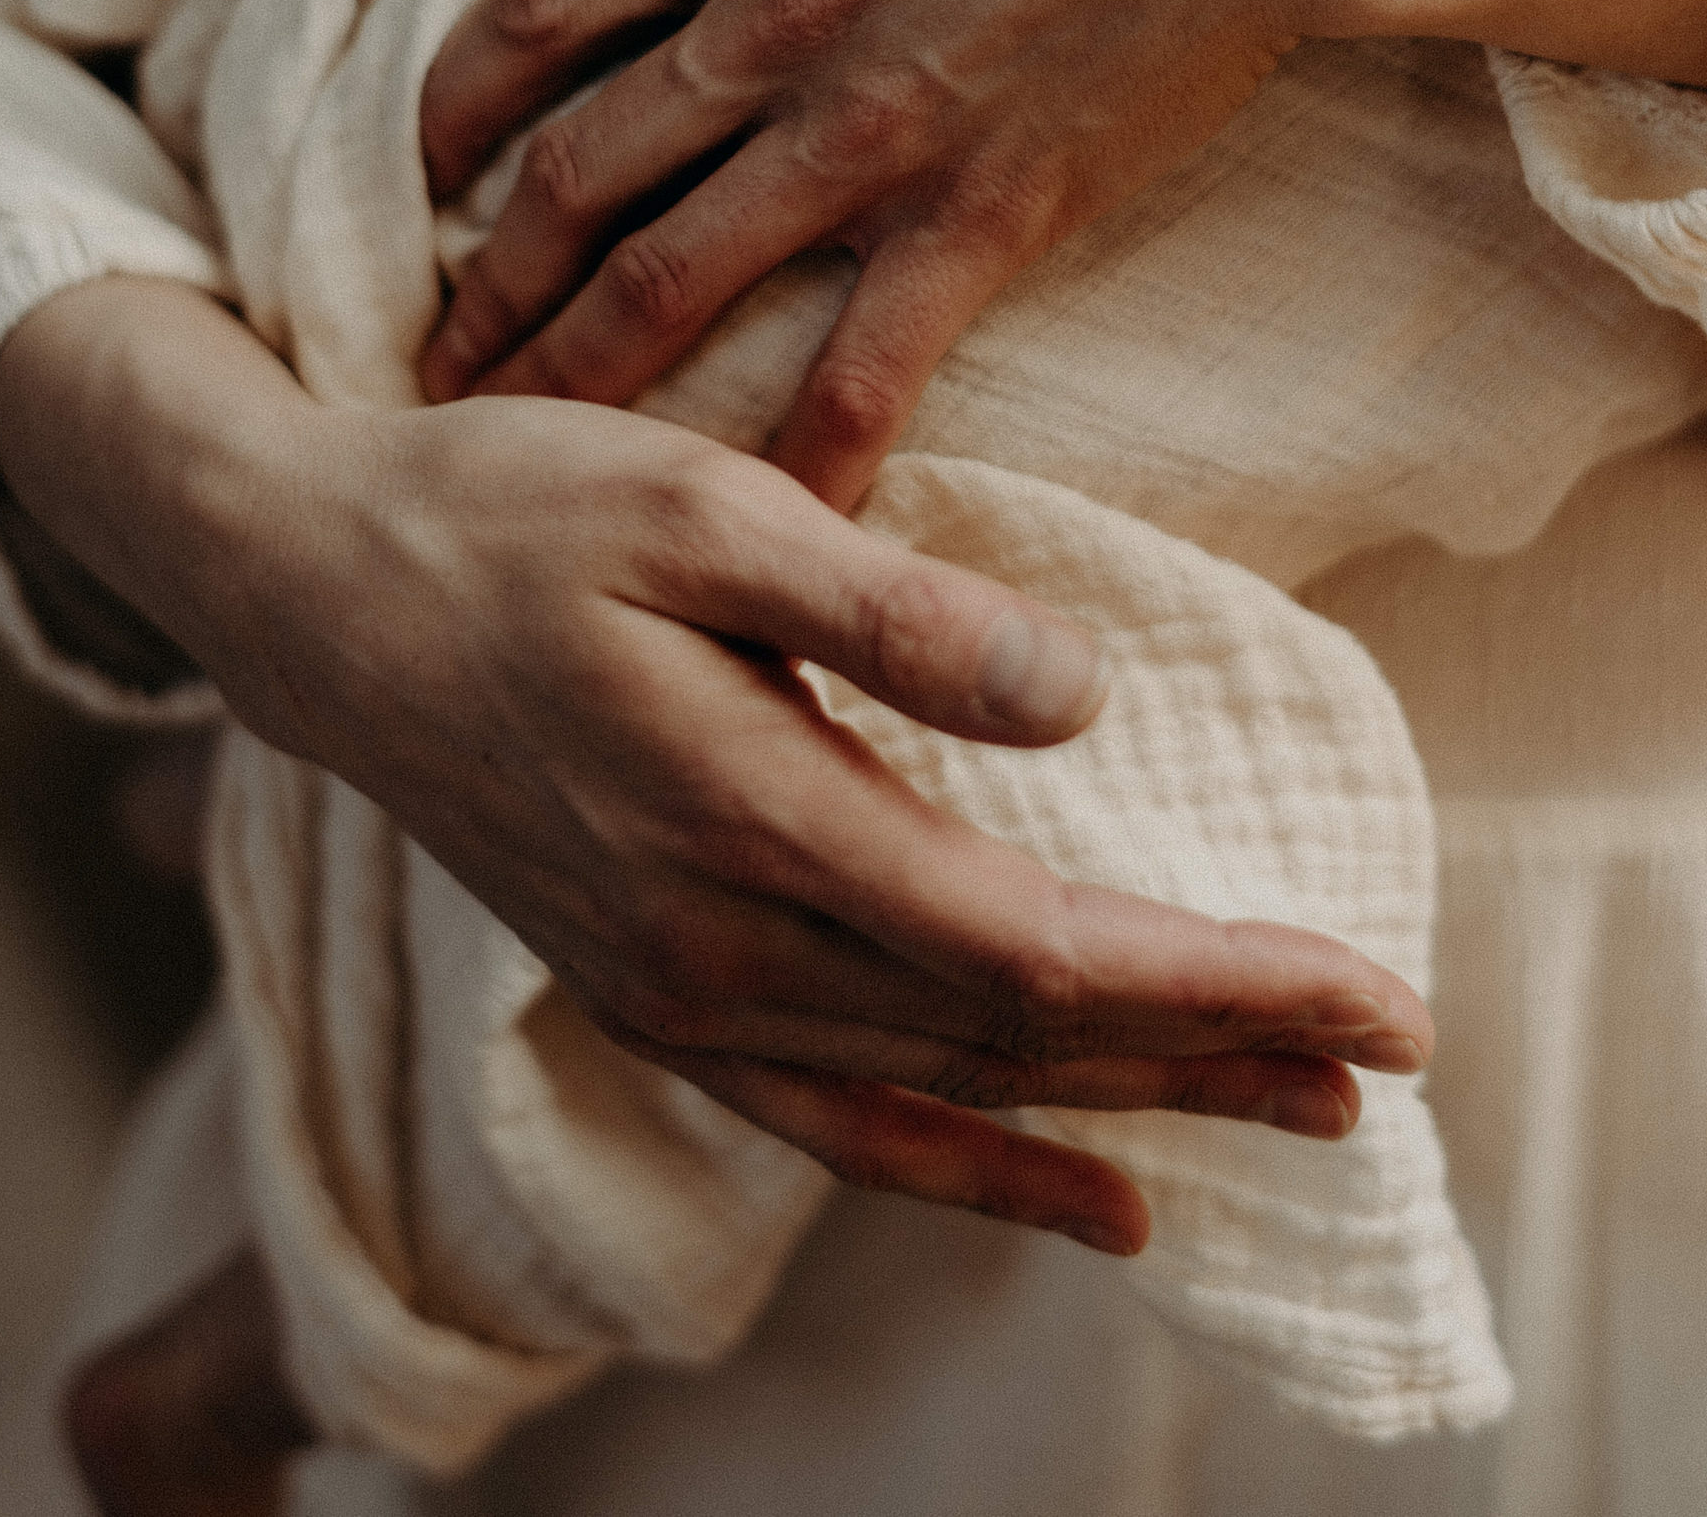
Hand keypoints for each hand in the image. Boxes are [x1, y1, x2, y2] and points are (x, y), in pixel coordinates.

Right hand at [0, 281, 1430, 1256]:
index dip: (1219, 980)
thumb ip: (888, 607)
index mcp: (748, 820)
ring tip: (1295, 1112)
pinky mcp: (656, 991)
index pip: (1038, 946)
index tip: (1375, 985)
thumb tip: (1081, 694)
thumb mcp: (700, 503)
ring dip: (1134, 1108)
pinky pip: (847, 1120)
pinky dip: (980, 1170)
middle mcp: (718, 948)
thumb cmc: (512, 513)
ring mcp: (680, 991)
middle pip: (1021, 1036)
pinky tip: (1094, 1203)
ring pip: (953, 1087)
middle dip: (1220, 1047)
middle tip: (1392, 1048)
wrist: (314, 593)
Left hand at [419, 0, 1706, 499]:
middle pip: (577, 174)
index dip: (457, 103)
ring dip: (578, 375)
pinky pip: (865, 368)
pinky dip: (798, 456)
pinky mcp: (989, 214)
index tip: (430, 167)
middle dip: (489, 279)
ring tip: (520, 450)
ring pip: (672, 281)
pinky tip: (755, 526)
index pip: (542, 10)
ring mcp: (876, 132)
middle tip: (438, 358)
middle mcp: (780, 23)